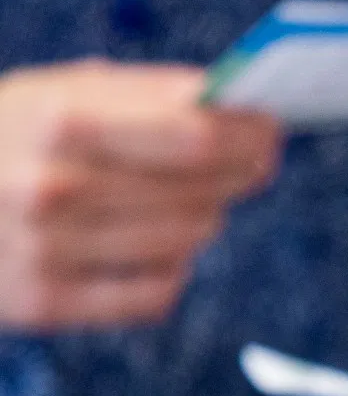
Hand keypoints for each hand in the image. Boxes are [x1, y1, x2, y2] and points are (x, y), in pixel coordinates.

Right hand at [0, 60, 280, 328]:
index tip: (273, 130)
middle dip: (238, 176)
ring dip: (203, 219)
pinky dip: (169, 269)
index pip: (199, 138)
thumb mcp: (61, 91)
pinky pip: (157, 294)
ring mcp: (47, 252)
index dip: (251, 136)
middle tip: (252, 163)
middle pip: (203, 195)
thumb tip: (239, 105)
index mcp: (61, 122)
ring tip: (187, 198)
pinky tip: (149, 246)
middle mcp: (53, 190)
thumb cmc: (7, 135)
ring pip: (188, 243)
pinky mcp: (45, 303)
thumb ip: (151, 96)